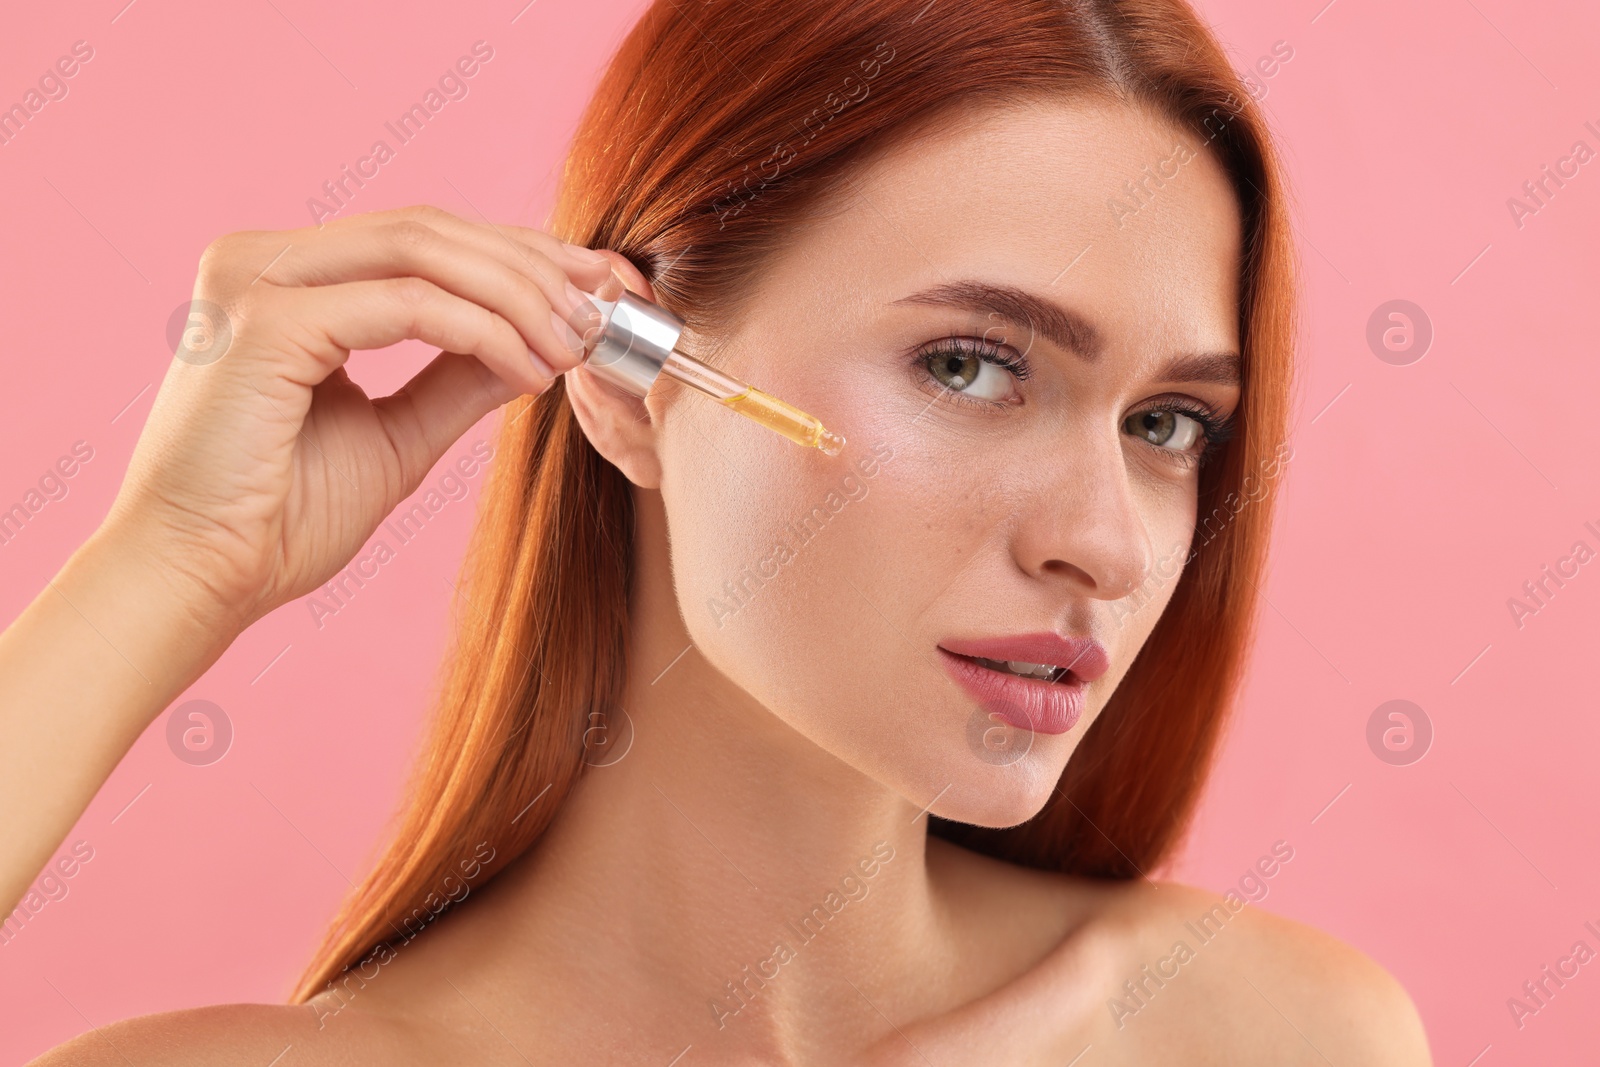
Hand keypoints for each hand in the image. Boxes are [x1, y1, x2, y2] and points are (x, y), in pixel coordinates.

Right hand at [102, 204, 614, 635]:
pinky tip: (530, 371)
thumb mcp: (397, 434)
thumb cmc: (280, 518)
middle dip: (533, 264)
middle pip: (430, 229)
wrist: (199, 580)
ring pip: (424, 251)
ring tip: (577, 343)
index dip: (518, 255)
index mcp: (288, 277)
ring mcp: (257, 279)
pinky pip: (408, 305)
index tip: (593, 287)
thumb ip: (458, 377)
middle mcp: (265, 258)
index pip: (421, 239)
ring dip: (519, 295)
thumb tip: (538, 341)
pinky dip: (483, 332)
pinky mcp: (266, 320)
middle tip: (604, 306)